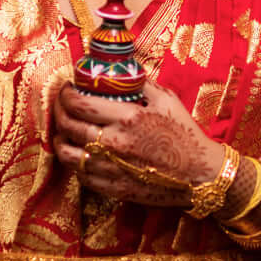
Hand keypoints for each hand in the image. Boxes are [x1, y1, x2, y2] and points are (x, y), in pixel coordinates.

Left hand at [51, 81, 220, 206]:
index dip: (65, 94)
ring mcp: (112, 169)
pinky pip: (81, 176)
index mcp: (127, 118)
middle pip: (68, 126)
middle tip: (61, 105)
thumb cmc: (185, 135)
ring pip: (67, 155)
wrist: (201, 175)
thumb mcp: (167, 100)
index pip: (79, 103)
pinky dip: (75, 163)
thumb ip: (141, 83)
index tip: (66, 89)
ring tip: (63, 131)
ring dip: (59, 140)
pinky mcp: (114, 189)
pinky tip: (79, 153)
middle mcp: (115, 143)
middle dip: (58, 111)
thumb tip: (120, 71)